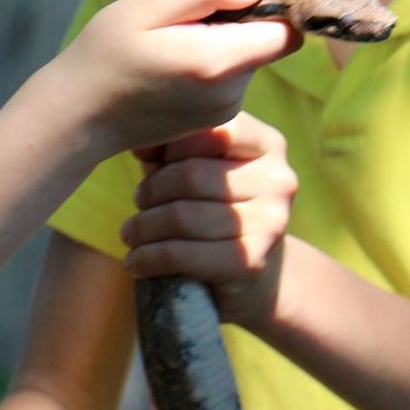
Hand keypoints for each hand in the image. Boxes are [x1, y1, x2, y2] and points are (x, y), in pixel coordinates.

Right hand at [44, 0, 299, 155]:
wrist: (77, 117)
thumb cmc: (105, 54)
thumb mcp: (147, 6)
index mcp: (218, 62)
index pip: (286, 31)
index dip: (272, 6)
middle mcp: (231, 93)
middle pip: (266, 43)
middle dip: (238, 22)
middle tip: (182, 20)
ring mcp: (225, 112)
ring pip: (248, 59)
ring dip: (222, 42)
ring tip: (170, 44)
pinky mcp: (215, 120)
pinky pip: (232, 79)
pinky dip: (212, 64)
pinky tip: (171, 65)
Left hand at [120, 112, 296, 331]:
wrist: (253, 280)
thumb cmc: (215, 211)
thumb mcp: (198, 171)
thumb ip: (171, 149)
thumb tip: (139, 143)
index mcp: (268, 145)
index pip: (210, 129)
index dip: (170, 145)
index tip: (149, 162)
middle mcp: (278, 180)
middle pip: (190, 175)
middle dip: (151, 190)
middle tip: (138, 202)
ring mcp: (270, 222)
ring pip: (182, 216)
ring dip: (143, 227)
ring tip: (131, 233)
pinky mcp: (251, 262)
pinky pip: (183, 254)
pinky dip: (150, 257)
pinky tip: (136, 261)